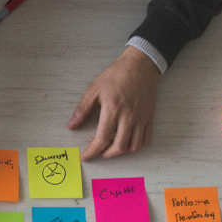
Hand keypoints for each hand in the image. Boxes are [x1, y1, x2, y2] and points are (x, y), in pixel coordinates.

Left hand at [68, 45, 160, 159]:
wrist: (141, 64)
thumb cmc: (117, 74)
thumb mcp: (94, 89)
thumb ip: (82, 109)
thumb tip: (71, 125)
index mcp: (113, 110)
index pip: (101, 140)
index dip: (91, 152)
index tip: (85, 157)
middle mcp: (129, 117)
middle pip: (118, 147)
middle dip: (105, 154)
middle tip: (97, 151)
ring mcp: (141, 118)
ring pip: (133, 146)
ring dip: (120, 152)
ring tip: (111, 148)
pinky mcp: (149, 117)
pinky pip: (146, 139)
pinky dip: (136, 146)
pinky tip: (127, 143)